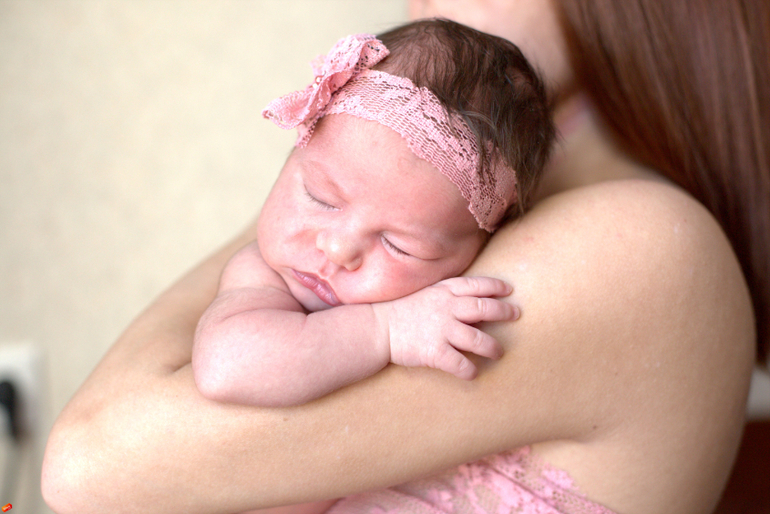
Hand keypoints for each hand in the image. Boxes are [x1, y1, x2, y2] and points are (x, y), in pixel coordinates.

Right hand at [373, 277, 517, 379]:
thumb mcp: (427, 293)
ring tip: (498, 352)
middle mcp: (447, 308)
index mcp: (444, 291)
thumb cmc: (403, 310)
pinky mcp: (434, 352)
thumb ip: (450, 296)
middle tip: (515, 315)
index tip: (509, 291)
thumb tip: (476, 303)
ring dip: (493, 347)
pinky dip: (470, 370)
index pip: (477, 286)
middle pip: (484, 309)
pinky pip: (460, 364)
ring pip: (478, 339)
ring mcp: (442, 330)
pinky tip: (473, 373)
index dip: (496, 287)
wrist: (378, 328)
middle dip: (504, 312)